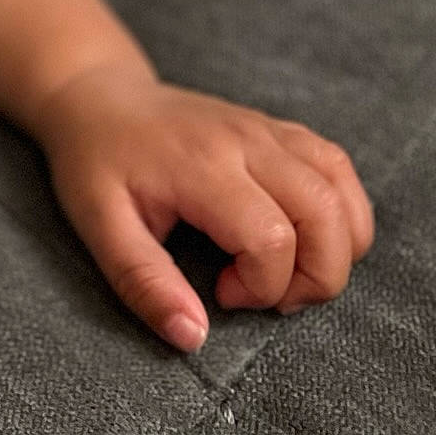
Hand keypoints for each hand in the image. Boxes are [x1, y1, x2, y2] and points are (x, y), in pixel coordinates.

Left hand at [33, 62, 374, 353]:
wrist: (97, 97)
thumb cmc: (95, 162)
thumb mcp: (99, 226)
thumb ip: (144, 283)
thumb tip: (193, 337)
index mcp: (201, 165)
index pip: (271, 237)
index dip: (260, 286)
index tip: (222, 293)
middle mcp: (245, 140)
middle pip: (324, 213)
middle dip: (317, 277)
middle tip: (268, 295)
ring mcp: (266, 129)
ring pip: (340, 188)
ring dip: (337, 246)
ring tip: (289, 269)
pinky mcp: (277, 129)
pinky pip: (335, 167)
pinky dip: (341, 211)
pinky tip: (304, 236)